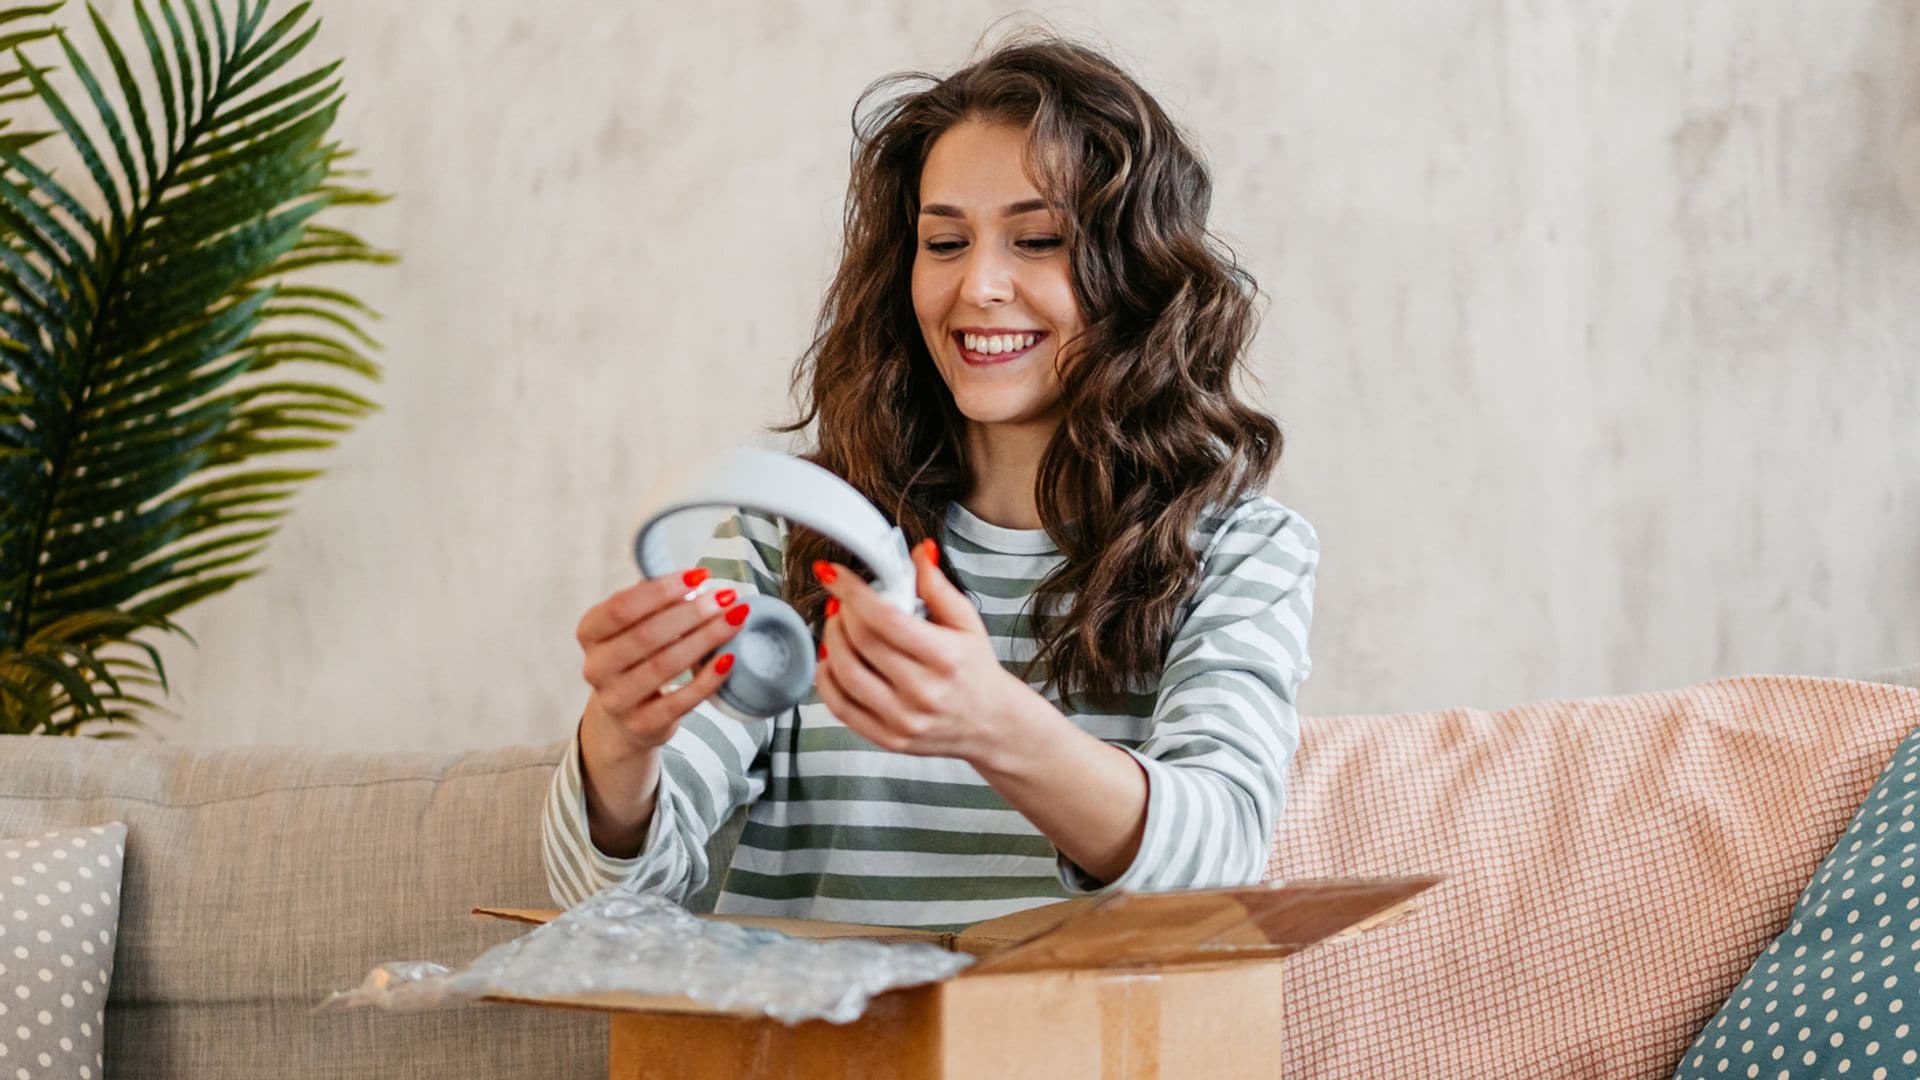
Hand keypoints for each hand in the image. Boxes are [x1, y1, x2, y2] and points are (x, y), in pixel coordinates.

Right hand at [575, 568, 748, 755]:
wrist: (625, 717)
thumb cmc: (638, 657)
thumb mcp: (635, 626)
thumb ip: (656, 601)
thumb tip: (696, 580)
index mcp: (590, 633)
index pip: (621, 607)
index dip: (662, 589)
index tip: (701, 575)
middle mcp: (596, 668)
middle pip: (646, 635)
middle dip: (692, 613)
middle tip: (726, 597)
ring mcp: (616, 700)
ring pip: (665, 665)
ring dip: (706, 639)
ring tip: (735, 619)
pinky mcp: (642, 725)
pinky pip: (681, 700)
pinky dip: (708, 678)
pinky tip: (729, 658)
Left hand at [812, 539, 1022, 761]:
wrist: (991, 724)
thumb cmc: (976, 671)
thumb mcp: (967, 622)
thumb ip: (938, 587)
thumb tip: (918, 553)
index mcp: (945, 657)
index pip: (886, 618)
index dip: (853, 591)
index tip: (835, 574)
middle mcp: (923, 691)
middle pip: (861, 642)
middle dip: (841, 612)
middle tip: (841, 600)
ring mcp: (902, 719)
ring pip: (845, 673)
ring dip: (830, 641)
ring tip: (837, 625)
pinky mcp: (887, 738)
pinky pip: (840, 706)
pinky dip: (826, 678)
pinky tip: (832, 659)